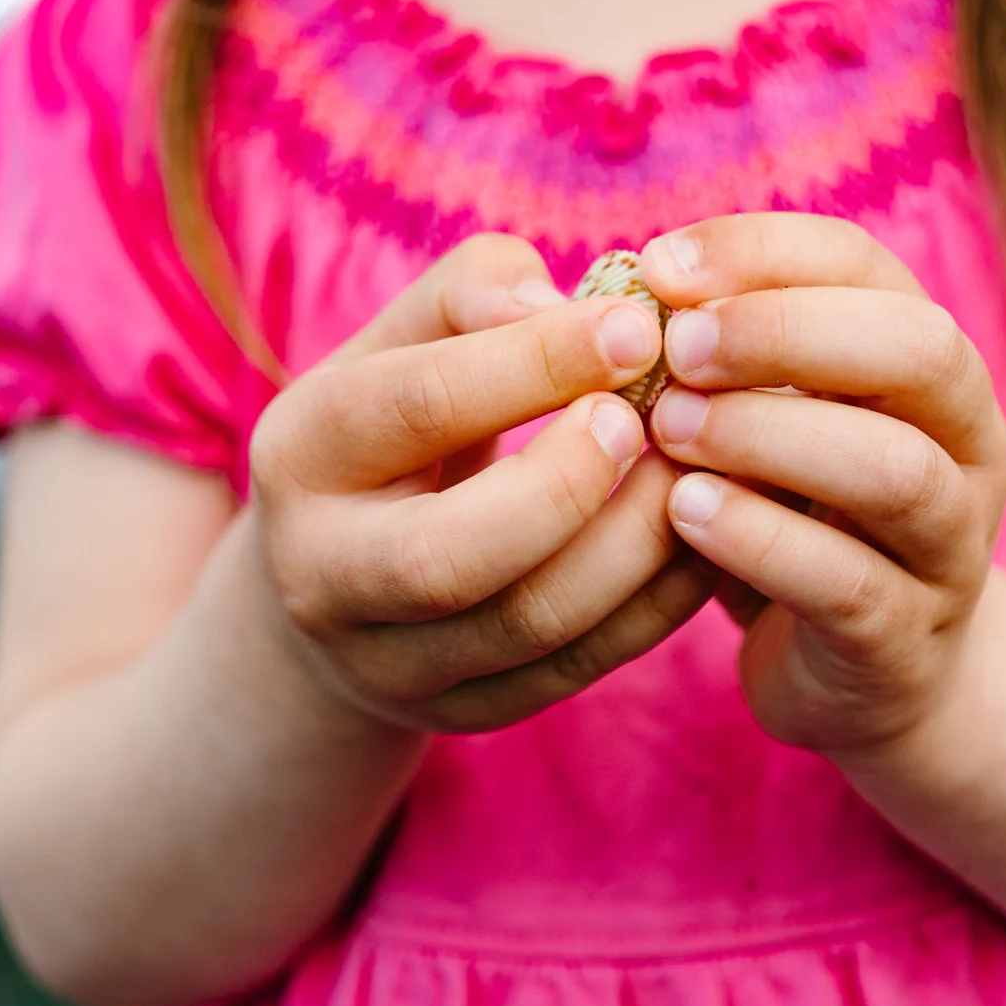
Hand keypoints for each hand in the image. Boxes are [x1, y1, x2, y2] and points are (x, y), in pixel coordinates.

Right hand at [250, 235, 712, 733]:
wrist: (336, 576)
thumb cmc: (398, 422)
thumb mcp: (404, 340)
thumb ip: (479, 293)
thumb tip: (566, 305)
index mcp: (302, 450)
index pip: (418, 405)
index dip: (538, 362)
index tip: (639, 328)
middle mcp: (325, 572)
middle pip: (448, 555)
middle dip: (569, 483)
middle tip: (645, 421)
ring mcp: (390, 661)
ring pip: (529, 624)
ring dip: (635, 545)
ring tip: (695, 471)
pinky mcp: (465, 711)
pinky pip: (578, 668)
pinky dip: (658, 604)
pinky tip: (703, 536)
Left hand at [636, 214, 1005, 757]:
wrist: (867, 678)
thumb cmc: (789, 516)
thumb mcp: (762, 419)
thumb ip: (715, 355)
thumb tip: (616, 292)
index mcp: (927, 362)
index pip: (865, 265)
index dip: (761, 251)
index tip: (657, 266)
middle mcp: (965, 441)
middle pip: (917, 348)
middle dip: (784, 332)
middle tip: (675, 349)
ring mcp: (950, 546)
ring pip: (896, 469)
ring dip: (770, 435)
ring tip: (668, 429)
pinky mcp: (905, 640)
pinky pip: (849, 582)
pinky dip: (759, 539)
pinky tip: (681, 515)